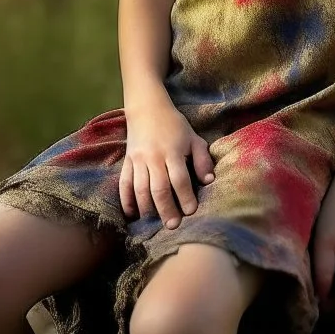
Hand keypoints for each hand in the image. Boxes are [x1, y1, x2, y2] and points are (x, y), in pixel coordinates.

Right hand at [120, 97, 214, 228]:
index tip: (191, 211)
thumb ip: (202, 159)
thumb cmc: (174, 125)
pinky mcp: (127, 161)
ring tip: (153, 223)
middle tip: (173, 226)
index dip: (185, 197)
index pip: (180, 179)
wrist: (147, 107)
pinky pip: (124, 183)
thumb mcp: (193, 138)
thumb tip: (209, 180)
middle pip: (159, 188)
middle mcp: (153, 157)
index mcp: (172, 151)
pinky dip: (126, 200)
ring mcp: (138, 159)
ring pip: (140, 188)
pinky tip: (132, 214)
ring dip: (147, 208)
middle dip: (166, 209)